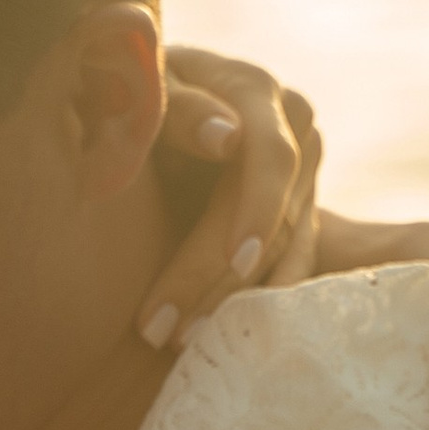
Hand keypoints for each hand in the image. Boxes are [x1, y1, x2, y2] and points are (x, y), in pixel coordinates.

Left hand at [135, 48, 428, 349]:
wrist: (140, 105)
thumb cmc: (126, 91)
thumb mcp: (139, 88)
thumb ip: (175, 108)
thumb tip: (227, 139)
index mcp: (256, 93)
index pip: (271, 158)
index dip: (256, 212)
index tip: (234, 264)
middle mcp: (293, 131)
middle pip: (274, 217)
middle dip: (218, 277)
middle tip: (161, 330)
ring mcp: (301, 175)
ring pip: (281, 250)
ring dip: (231, 300)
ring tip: (175, 342)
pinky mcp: (297, 212)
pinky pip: (288, 266)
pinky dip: (255, 303)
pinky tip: (214, 337)